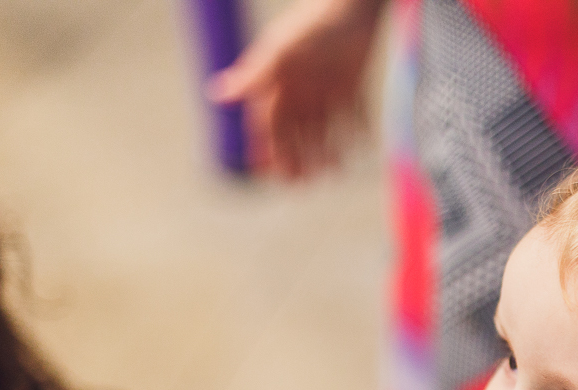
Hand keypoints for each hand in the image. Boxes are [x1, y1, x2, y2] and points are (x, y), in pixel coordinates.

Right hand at [210, 0, 385, 178]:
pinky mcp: (352, 87)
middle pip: (296, 134)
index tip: (270, 173)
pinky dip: (358, 131)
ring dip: (327, 151)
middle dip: (297, 158)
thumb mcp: (281, 51)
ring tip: (333, 171)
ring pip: (324, 130)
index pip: (270, 126)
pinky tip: (362, 148)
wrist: (351, 6)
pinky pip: (355, 116)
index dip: (269, 149)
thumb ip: (253, 75)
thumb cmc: (312, 25)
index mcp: (279, 84)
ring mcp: (327, 91)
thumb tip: (215, 95)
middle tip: (300, 184)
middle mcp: (301, 91)